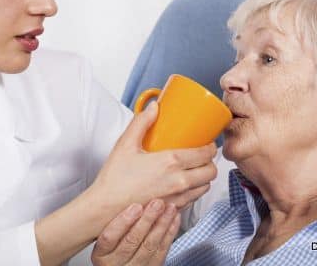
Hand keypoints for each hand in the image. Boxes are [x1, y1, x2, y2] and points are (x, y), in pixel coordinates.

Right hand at [88, 102, 216, 217]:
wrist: (106, 207)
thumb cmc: (114, 178)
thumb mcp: (125, 144)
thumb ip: (141, 123)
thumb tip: (153, 108)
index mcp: (170, 162)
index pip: (205, 154)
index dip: (210, 147)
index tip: (206, 143)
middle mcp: (179, 182)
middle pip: (211, 172)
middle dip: (209, 162)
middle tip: (201, 155)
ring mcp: (178, 198)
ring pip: (205, 187)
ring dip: (203, 178)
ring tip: (192, 170)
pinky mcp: (173, 210)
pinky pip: (193, 199)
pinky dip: (193, 191)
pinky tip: (181, 184)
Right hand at [91, 199, 180, 265]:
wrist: (120, 265)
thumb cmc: (110, 247)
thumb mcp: (102, 235)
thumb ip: (110, 219)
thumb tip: (121, 189)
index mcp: (101, 254)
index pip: (109, 238)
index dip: (123, 221)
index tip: (135, 206)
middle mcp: (116, 263)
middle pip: (132, 240)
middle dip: (147, 220)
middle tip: (157, 203)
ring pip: (149, 246)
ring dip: (162, 225)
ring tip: (169, 208)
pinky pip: (162, 252)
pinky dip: (170, 234)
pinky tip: (174, 219)